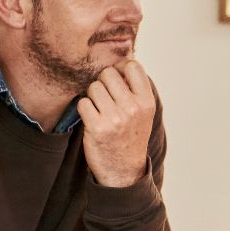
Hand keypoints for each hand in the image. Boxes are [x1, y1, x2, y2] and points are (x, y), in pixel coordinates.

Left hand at [77, 60, 155, 187]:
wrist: (123, 171)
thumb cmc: (130, 137)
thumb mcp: (142, 113)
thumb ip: (135, 89)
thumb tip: (119, 59)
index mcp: (146, 102)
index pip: (132, 66)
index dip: (120, 69)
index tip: (117, 80)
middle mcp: (133, 108)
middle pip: (107, 74)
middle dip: (103, 83)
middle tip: (106, 98)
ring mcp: (115, 118)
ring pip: (93, 87)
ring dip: (92, 97)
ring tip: (100, 111)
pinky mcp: (97, 127)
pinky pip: (83, 103)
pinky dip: (84, 110)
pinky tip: (92, 120)